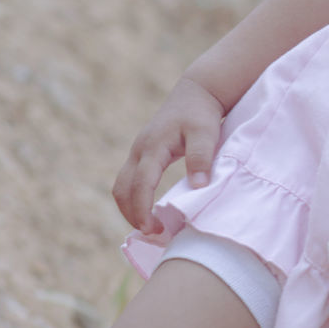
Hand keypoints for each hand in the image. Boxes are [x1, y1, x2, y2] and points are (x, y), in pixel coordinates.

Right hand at [112, 75, 223, 234]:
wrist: (195, 92)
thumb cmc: (202, 114)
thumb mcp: (206, 133)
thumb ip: (202, 157)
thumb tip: (198, 186)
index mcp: (153, 147)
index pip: (141, 184)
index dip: (142, 209)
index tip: (152, 229)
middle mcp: (139, 150)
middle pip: (122, 189)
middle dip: (132, 214)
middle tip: (153, 234)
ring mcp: (137, 152)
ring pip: (122, 186)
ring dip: (130, 208)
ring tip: (151, 228)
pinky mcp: (142, 154)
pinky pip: (129, 181)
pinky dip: (134, 199)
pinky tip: (150, 211)